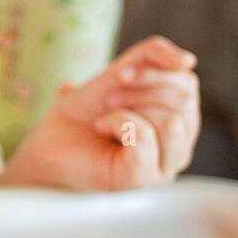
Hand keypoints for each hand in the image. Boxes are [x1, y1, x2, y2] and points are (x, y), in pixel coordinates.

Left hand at [0, 35, 200, 190]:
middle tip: (109, 97)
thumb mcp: (118, 74)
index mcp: (179, 122)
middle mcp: (179, 148)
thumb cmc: (85, 112)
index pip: (188, 85)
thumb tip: (189, 60)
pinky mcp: (140, 180)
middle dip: (141, 89)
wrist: (48, 142)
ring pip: (173, 122)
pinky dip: (119, 122)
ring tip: (106, 112)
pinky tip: (102, 128)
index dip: (154, 70)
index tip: (120, 73)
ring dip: (131, 106)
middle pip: (184, 102)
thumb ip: (152, 56)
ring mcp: (162, 169)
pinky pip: (146, 138)